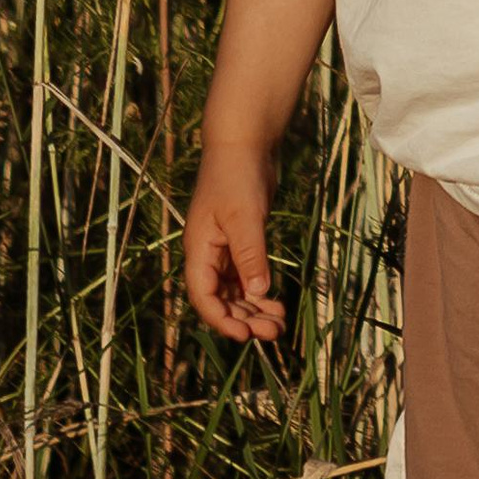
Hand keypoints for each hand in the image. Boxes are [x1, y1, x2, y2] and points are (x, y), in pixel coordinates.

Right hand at [184, 146, 284, 342]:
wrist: (244, 143)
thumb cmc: (237, 176)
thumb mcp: (244, 217)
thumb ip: (250, 256)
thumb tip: (257, 294)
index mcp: (200, 249)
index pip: (203, 296)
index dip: (221, 319)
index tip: (245, 335)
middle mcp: (208, 253)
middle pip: (221, 299)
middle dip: (244, 318)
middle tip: (273, 332)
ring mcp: (224, 248)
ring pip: (235, 291)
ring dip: (253, 309)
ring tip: (279, 324)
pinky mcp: (241, 241)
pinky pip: (246, 277)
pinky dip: (259, 292)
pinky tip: (276, 303)